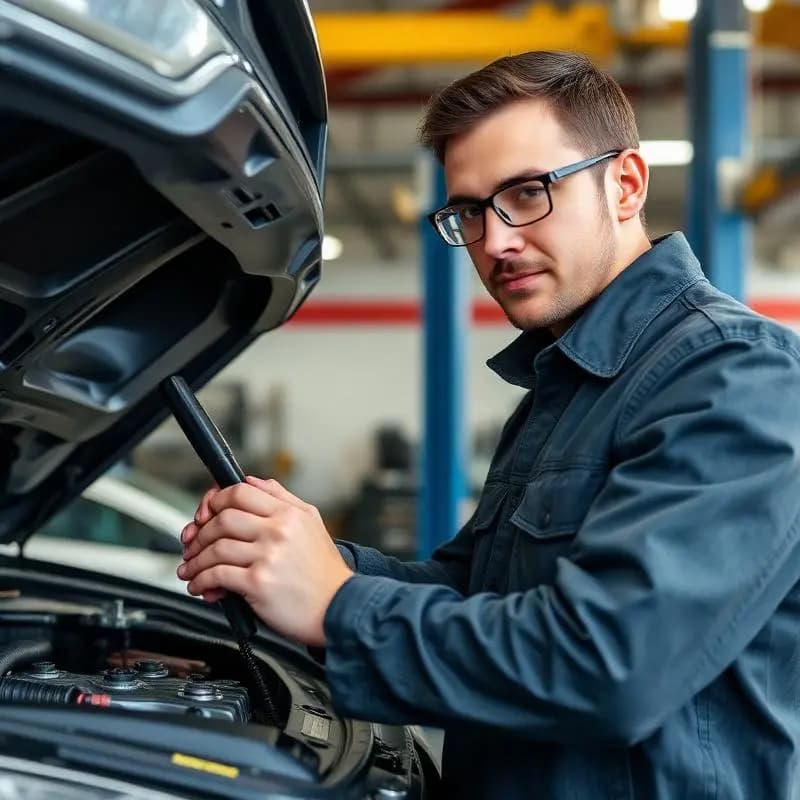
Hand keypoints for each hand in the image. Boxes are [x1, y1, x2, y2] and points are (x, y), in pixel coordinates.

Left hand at [178, 477, 352, 646]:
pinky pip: (217, 575)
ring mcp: (268, 556)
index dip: (214, 500)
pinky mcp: (258, 583)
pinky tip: (200, 586)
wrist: (340, 608)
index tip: (205, 513)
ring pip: (215, 548)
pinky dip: (201, 580)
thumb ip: (281, 498)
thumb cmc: (325, 572)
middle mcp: (278, 530)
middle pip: (222, 518)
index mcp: (289, 513)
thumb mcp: (311, 523)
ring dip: (195, 559)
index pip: (240, 492)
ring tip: (191, 568)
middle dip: (200, 532)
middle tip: (192, 543)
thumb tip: (251, 482)